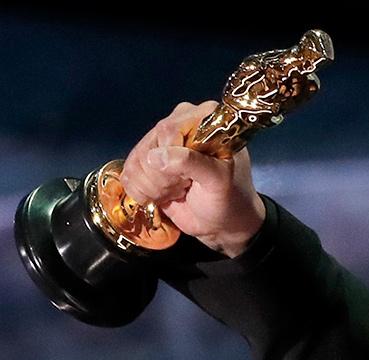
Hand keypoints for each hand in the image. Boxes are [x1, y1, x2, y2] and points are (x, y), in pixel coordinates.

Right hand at [119, 101, 265, 256]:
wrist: (224, 223)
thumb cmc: (230, 199)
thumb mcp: (218, 180)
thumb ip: (192, 163)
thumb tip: (156, 156)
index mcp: (204, 118)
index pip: (167, 130)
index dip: (170, 159)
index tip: (188, 179)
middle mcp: (181, 123)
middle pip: (148, 147)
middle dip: (162, 177)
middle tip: (186, 187)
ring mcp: (162, 142)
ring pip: (136, 163)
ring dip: (154, 187)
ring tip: (179, 190)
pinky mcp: (149, 161)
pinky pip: (129, 173)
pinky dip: (144, 192)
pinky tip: (166, 194)